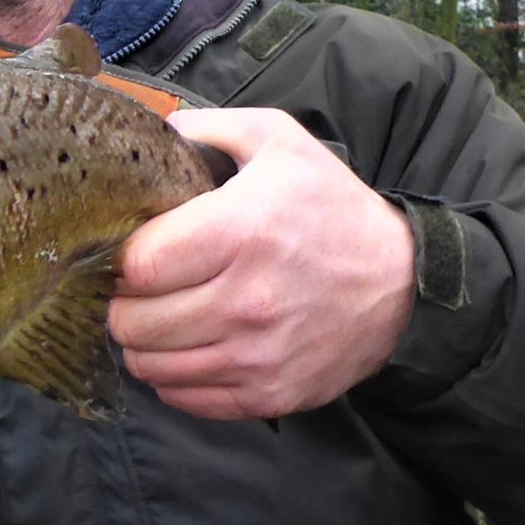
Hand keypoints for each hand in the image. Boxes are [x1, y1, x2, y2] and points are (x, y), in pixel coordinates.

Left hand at [107, 108, 416, 421]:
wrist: (403, 280)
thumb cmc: (331, 207)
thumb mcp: (278, 141)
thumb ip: (207, 127)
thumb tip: (152, 132)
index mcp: (241, 232)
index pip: (136, 266)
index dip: (121, 258)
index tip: (131, 251)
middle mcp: (246, 301)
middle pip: (133, 322)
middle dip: (124, 302)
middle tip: (139, 288)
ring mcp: (258, 355)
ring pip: (150, 365)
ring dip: (144, 342)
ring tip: (160, 316)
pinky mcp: (269, 394)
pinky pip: (184, 397)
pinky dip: (172, 377)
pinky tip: (187, 348)